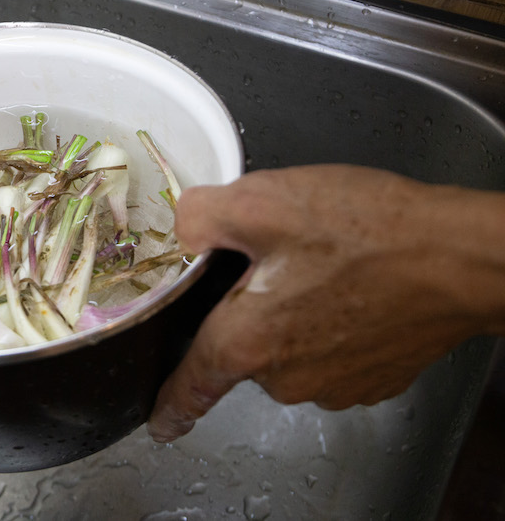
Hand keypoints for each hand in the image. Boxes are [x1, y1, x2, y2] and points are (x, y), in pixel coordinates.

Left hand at [147, 165, 504, 442]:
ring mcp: (334, 384)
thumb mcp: (263, 202)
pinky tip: (356, 284)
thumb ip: (201, 217)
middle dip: (252, 305)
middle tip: (283, 258)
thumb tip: (185, 230)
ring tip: (329, 265)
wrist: (463, 258)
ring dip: (297, 311)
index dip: (172, 403)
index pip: (192, 386)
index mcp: (246, 340)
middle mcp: (286, 377)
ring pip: (291, 345)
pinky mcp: (373, 379)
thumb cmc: (369, 233)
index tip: (161, 422)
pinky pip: (333, 351)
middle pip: (244, 345)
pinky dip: (335, 322)